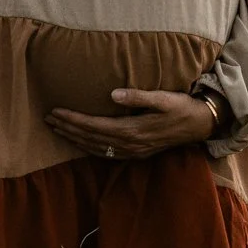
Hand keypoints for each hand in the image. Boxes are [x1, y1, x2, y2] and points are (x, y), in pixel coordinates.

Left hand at [45, 88, 215, 159]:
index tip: (55, 111)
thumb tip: (113, 94)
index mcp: (133, 130)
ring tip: (57, 129)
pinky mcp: (137, 153)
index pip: (94, 125)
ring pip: (95, 148)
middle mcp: (130, 144)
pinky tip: (80, 143)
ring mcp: (133, 151)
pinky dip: (89, 148)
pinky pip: (106, 153)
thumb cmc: (182, 107)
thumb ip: (138, 96)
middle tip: (47, 119)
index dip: (73, 119)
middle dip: (68, 129)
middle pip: (90, 138)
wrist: (201, 125)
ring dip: (74, 139)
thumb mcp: (164, 97)